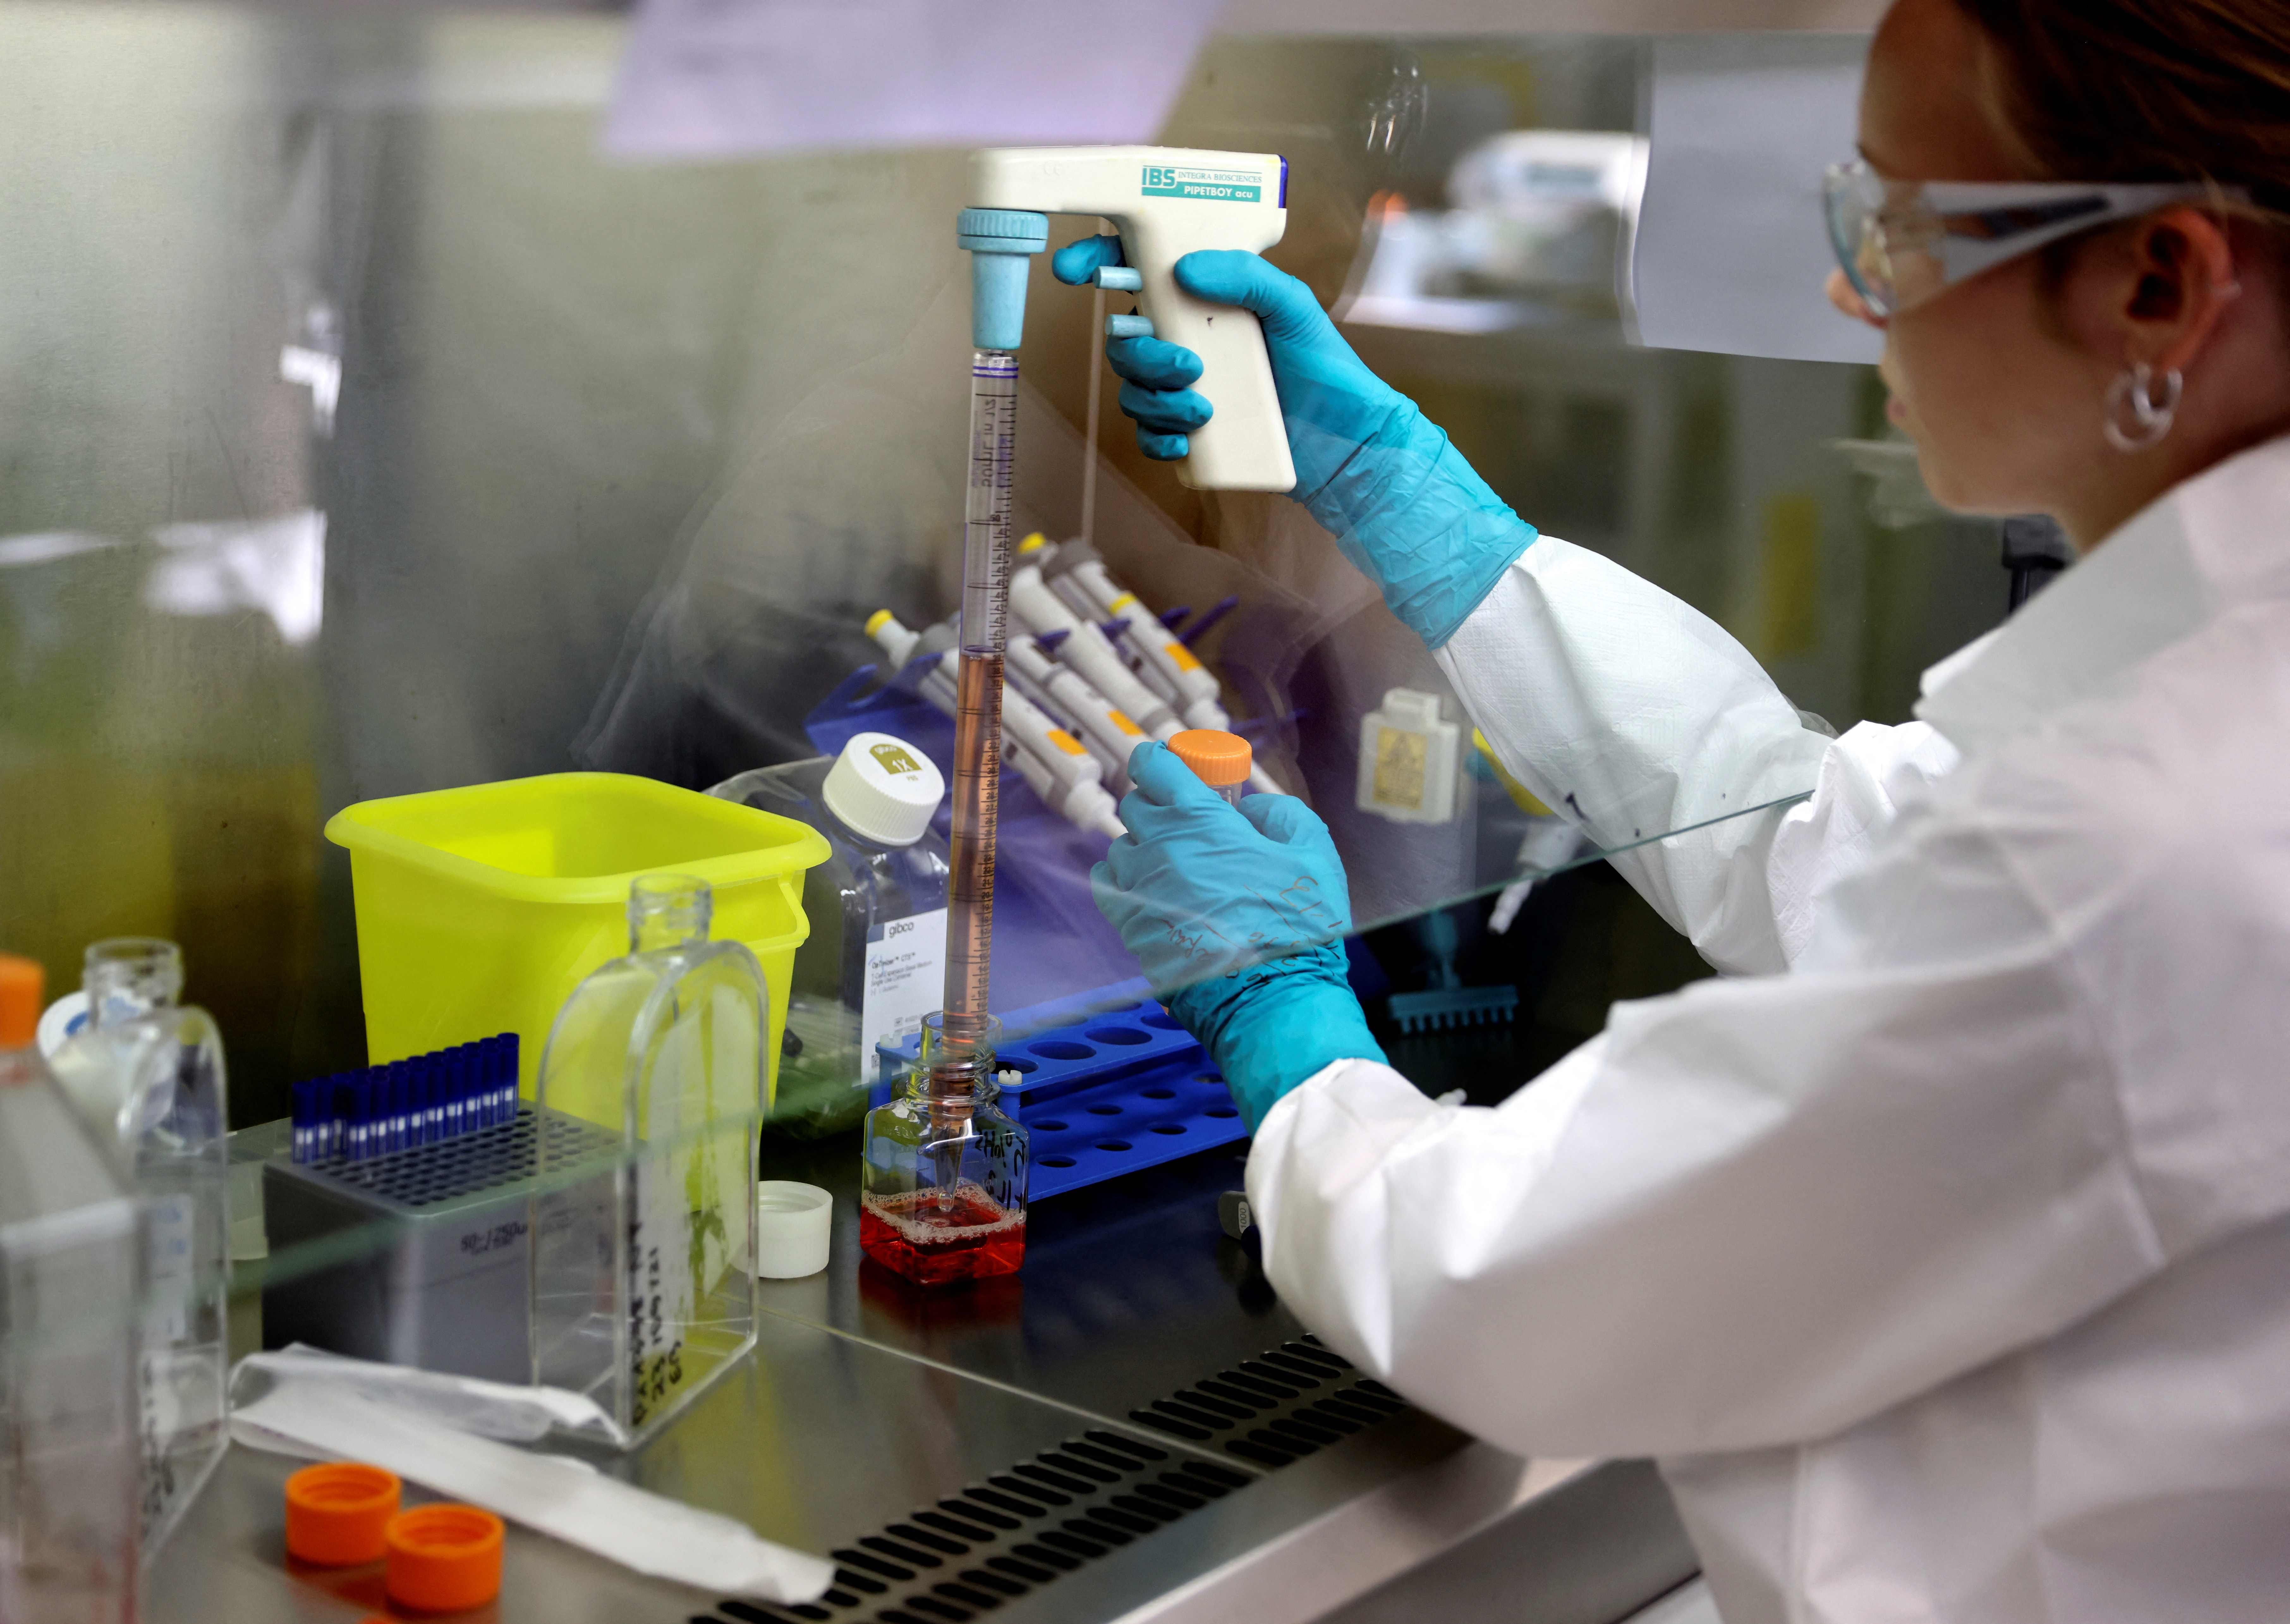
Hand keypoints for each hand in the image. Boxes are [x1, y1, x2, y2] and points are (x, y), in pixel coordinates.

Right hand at [1051, 239, 1536, 648]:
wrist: (1345, 444)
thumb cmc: (1325, 369)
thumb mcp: (1294, 307)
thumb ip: (1246, 276)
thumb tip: (1188, 268)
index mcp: (1204, 301)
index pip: (1138, 273)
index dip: (1099, 265)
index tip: (1075, 271)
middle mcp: (1187, 342)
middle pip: (1125, 341)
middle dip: (1144, 355)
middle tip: (1189, 366)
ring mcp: (1184, 390)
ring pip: (1133, 390)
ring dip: (1157, 401)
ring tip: (1204, 410)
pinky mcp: (1189, 434)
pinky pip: (1148, 437)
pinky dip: (1159, 440)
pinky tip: (1188, 442)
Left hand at [1092, 741, 1384, 1126]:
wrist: (1271, 998)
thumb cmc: (1298, 928)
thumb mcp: (1314, 852)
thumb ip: (1281, 815)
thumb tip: (1251, 809)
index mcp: (1200, 820)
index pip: (1153, 765)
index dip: (1158, 760)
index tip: (1169, 766)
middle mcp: (1159, 847)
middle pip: (1136, 806)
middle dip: (1159, 807)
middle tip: (1189, 825)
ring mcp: (1139, 887)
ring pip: (1122, 846)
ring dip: (1144, 848)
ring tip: (1177, 868)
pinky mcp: (1129, 926)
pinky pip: (1108, 885)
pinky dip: (1122, 879)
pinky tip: (1148, 889)